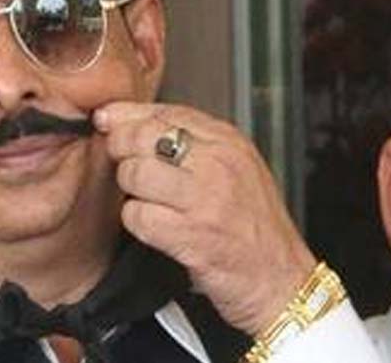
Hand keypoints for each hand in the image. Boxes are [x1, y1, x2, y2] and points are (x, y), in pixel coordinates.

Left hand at [94, 101, 316, 335]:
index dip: (127, 116)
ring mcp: (206, 198)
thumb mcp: (235, 168)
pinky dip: (137, 223)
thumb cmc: (254, 227)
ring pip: (134, 173)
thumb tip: (128, 117)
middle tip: (127, 167)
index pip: (163, 111)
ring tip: (149, 202)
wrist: (281, 279)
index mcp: (228, 142)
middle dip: (122, 150)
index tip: (109, 123)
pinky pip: (136, 216)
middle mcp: (218, 163)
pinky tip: (156, 227)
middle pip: (142, 137)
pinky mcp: (191, 235)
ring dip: (130, 191)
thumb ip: (190, 141)